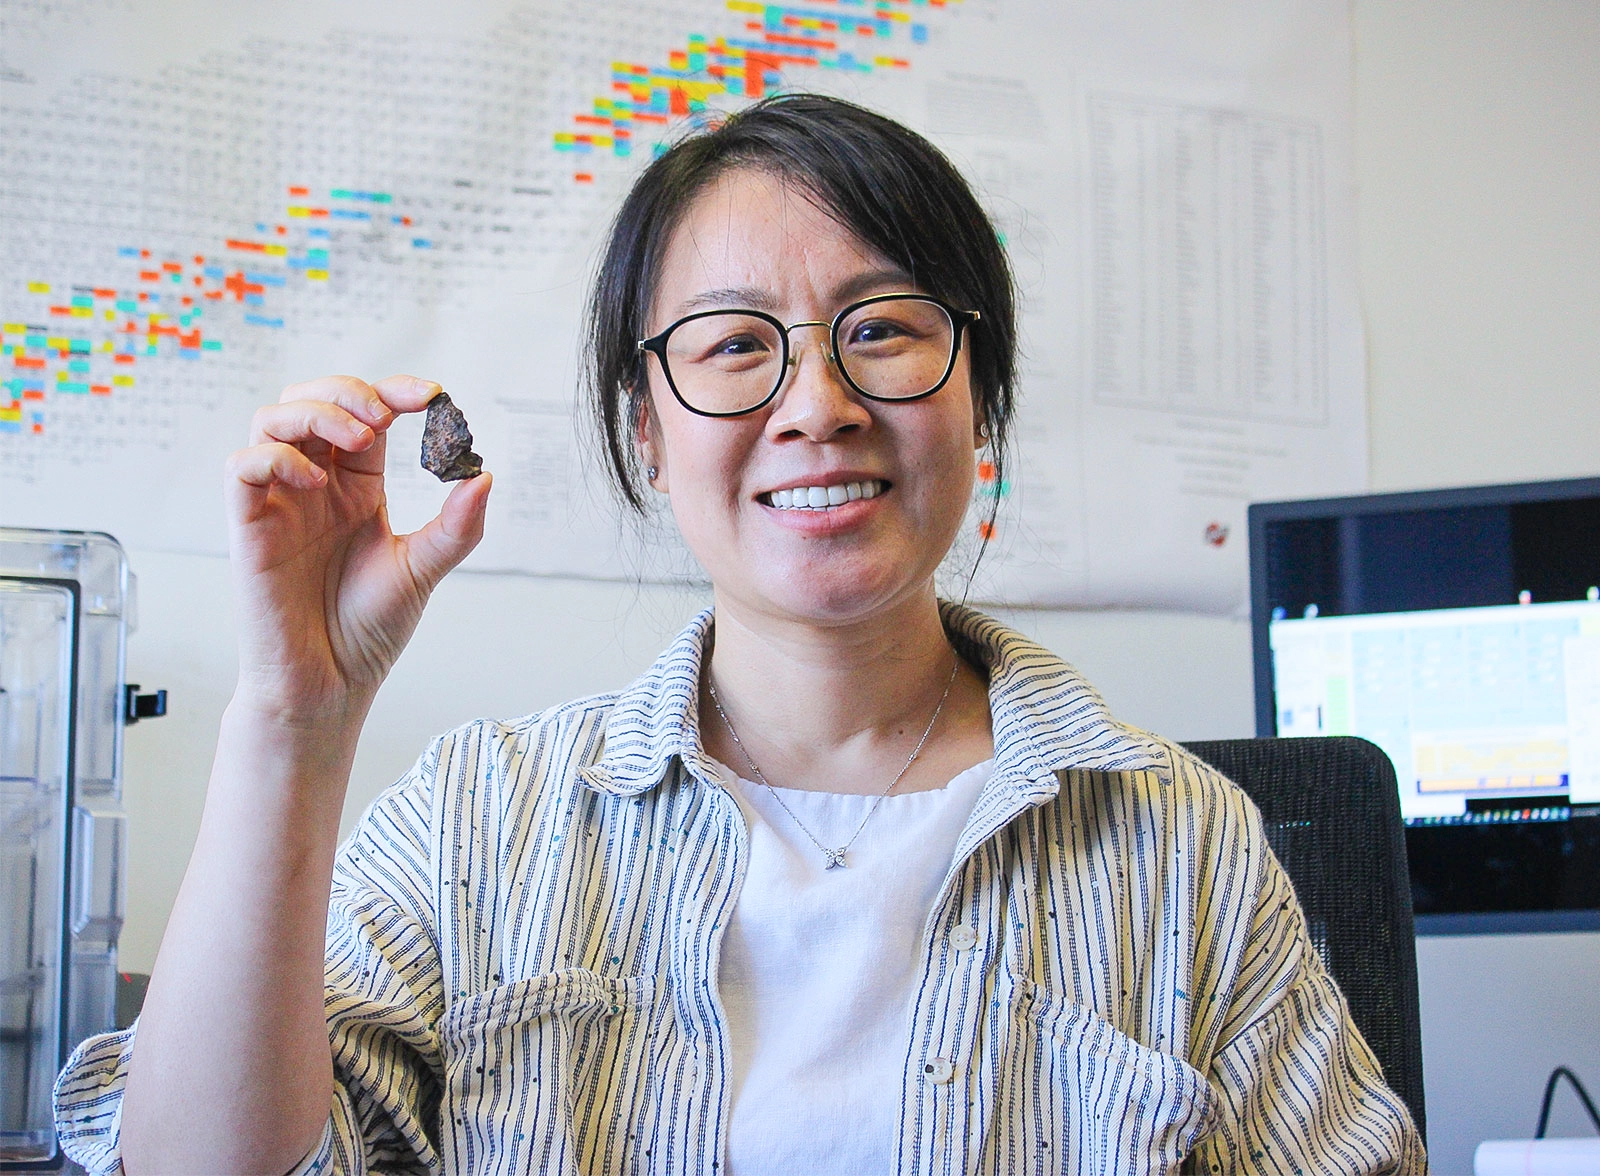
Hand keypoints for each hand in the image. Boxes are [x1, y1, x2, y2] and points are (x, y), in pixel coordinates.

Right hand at [223, 374, 490, 724]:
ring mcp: (278, 502)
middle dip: (348, 392)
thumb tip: (484, 476)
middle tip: (385, 417)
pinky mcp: (247, 526)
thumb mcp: (423, 569)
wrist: (330, 684)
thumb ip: (457, 527)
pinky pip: (242, 466)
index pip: (367, 415)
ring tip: (359, 441)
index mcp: (357, 487)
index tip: (432, 395)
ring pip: (272, 419)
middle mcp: (314, 485)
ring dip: (315, 414)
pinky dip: (276, 457)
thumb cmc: (368, 630)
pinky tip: (315, 482)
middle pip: (311, 400)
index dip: (394, 392)